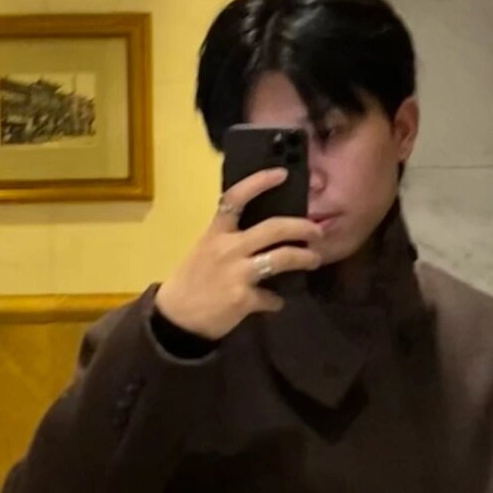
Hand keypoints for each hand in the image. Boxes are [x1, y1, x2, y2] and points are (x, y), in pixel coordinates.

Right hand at [154, 170, 323, 340]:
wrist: (176, 318)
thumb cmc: (191, 281)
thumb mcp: (205, 250)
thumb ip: (230, 239)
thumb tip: (264, 234)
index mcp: (216, 233)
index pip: (236, 198)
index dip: (260, 182)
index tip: (282, 174)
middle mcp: (228, 248)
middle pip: (274, 228)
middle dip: (302, 227)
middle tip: (316, 231)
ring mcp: (237, 273)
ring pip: (282, 258)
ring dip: (304, 258)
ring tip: (314, 260)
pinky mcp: (243, 299)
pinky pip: (272, 297)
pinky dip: (276, 301)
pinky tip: (275, 302)